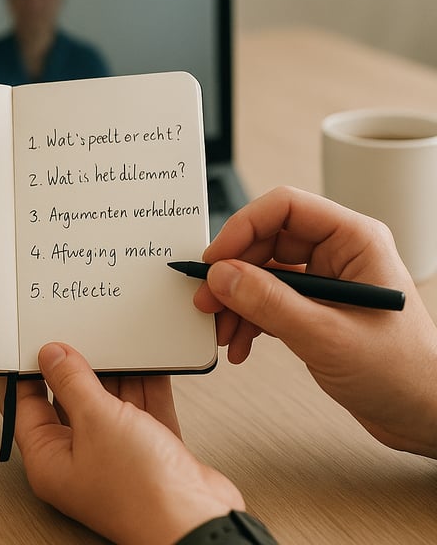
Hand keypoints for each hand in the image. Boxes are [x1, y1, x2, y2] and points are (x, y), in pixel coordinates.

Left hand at [10, 342, 243, 544]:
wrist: (198, 520)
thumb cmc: (141, 492)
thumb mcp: (96, 420)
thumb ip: (72, 381)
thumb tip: (52, 356)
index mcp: (50, 459)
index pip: (26, 406)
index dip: (26, 371)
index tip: (31, 342)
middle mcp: (80, 457)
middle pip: (68, 400)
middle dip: (76, 367)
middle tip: (77, 334)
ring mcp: (115, 453)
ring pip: (108, 400)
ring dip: (114, 372)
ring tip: (113, 340)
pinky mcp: (149, 448)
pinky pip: (140, 406)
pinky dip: (144, 383)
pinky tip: (145, 359)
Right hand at [195, 185, 436, 457]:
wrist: (424, 415)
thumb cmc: (405, 374)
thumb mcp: (327, 336)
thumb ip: (269, 302)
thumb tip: (222, 275)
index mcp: (354, 240)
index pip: (286, 208)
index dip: (243, 226)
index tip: (215, 258)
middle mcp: (338, 254)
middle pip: (266, 241)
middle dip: (233, 273)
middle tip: (208, 299)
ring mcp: (325, 281)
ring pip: (262, 273)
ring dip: (236, 301)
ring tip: (223, 331)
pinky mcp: (314, 308)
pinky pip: (268, 300)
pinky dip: (248, 319)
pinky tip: (241, 344)